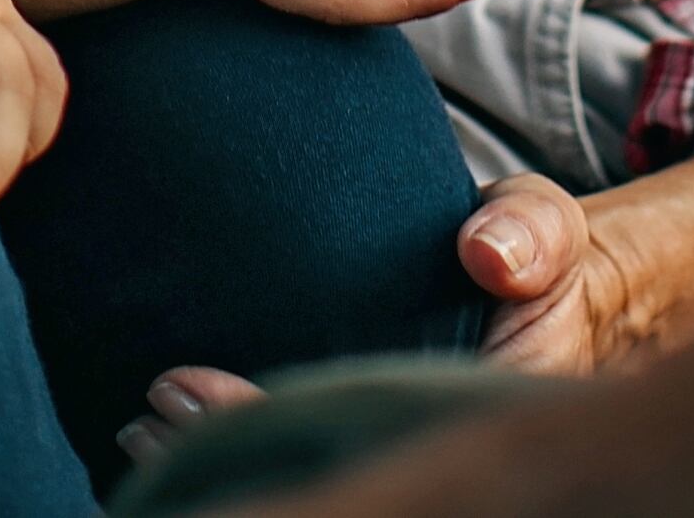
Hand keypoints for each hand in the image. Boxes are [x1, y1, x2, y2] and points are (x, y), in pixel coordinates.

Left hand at [126, 151, 693, 463]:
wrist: (555, 289)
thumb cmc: (539, 255)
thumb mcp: (546, 227)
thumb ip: (528, 234)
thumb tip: (486, 256)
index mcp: (482, 403)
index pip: (357, 426)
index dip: (262, 416)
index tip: (184, 383)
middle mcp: (440, 436)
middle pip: (326, 459)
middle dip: (228, 444)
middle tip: (144, 417)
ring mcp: (409, 441)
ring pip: (316, 466)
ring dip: (226, 455)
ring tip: (139, 434)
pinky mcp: (380, 433)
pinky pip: (315, 450)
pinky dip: (247, 444)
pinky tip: (176, 439)